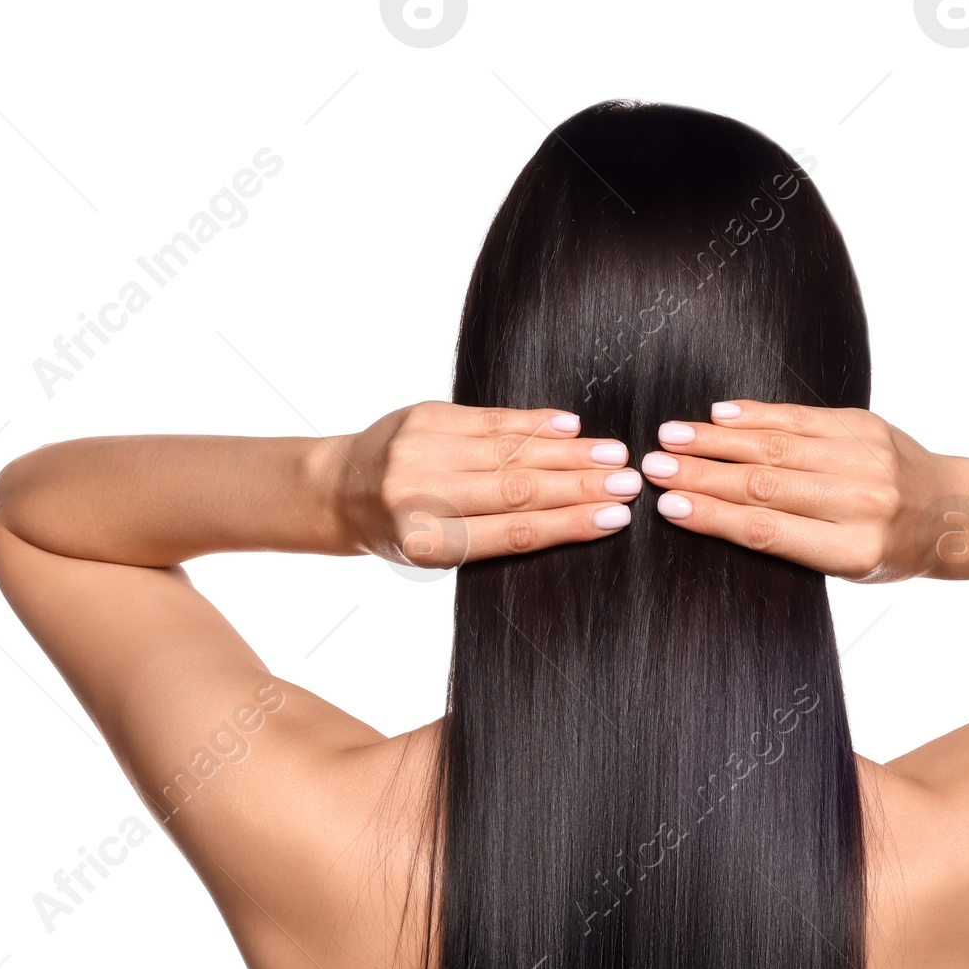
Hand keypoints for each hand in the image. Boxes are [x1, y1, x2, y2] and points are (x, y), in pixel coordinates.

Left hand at [330, 402, 641, 568]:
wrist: (339, 491)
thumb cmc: (399, 532)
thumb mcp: (439, 552)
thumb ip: (495, 532)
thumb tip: (573, 513)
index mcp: (429, 543)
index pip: (515, 531)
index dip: (570, 524)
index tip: (615, 518)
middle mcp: (422, 494)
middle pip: (519, 488)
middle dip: (581, 485)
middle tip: (629, 481)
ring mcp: (421, 450)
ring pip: (510, 450)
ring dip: (568, 451)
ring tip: (613, 454)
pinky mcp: (423, 416)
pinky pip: (490, 419)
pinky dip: (534, 423)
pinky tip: (570, 426)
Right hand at [640, 402, 968, 582]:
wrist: (952, 514)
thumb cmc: (889, 551)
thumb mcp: (845, 567)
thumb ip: (790, 541)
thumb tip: (713, 510)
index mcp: (852, 550)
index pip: (767, 530)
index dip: (713, 516)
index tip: (670, 505)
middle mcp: (862, 502)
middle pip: (765, 484)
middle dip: (702, 473)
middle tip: (653, 466)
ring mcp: (866, 458)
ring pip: (777, 444)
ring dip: (717, 439)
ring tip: (672, 436)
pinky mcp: (865, 425)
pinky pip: (801, 417)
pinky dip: (757, 415)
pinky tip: (720, 414)